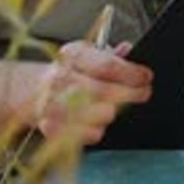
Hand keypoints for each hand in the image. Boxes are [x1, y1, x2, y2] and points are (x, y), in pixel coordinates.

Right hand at [33, 41, 152, 144]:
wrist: (36, 90)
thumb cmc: (70, 71)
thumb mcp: (88, 54)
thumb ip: (110, 54)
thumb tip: (127, 49)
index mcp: (72, 55)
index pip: (106, 66)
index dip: (131, 73)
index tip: (146, 76)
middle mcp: (61, 79)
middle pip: (104, 92)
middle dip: (131, 93)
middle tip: (144, 92)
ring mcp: (54, 105)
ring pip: (98, 114)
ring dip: (114, 111)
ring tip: (117, 105)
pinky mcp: (52, 127)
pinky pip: (86, 134)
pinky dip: (97, 129)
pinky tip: (98, 121)